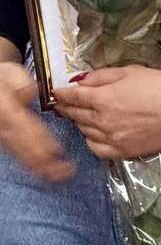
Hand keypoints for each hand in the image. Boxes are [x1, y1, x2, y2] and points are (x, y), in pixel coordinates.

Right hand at [0, 58, 72, 180]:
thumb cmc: (2, 79)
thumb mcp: (10, 74)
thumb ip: (22, 84)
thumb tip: (33, 91)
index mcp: (7, 110)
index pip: (25, 128)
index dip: (40, 141)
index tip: (55, 152)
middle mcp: (3, 128)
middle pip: (24, 146)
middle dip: (43, 161)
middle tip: (64, 172)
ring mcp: (3, 136)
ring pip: (21, 154)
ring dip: (40, 167)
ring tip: (59, 177)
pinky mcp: (5, 141)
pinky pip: (18, 155)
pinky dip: (32, 165)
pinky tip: (45, 173)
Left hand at [53, 66, 160, 159]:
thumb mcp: (132, 71)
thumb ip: (103, 76)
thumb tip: (80, 80)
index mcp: (103, 99)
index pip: (72, 97)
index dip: (60, 94)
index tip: (54, 92)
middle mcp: (101, 121)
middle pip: (75, 115)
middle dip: (66, 107)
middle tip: (63, 104)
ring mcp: (110, 139)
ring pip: (83, 131)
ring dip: (79, 122)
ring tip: (81, 115)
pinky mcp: (121, 152)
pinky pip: (95, 148)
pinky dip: (90, 139)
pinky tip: (95, 133)